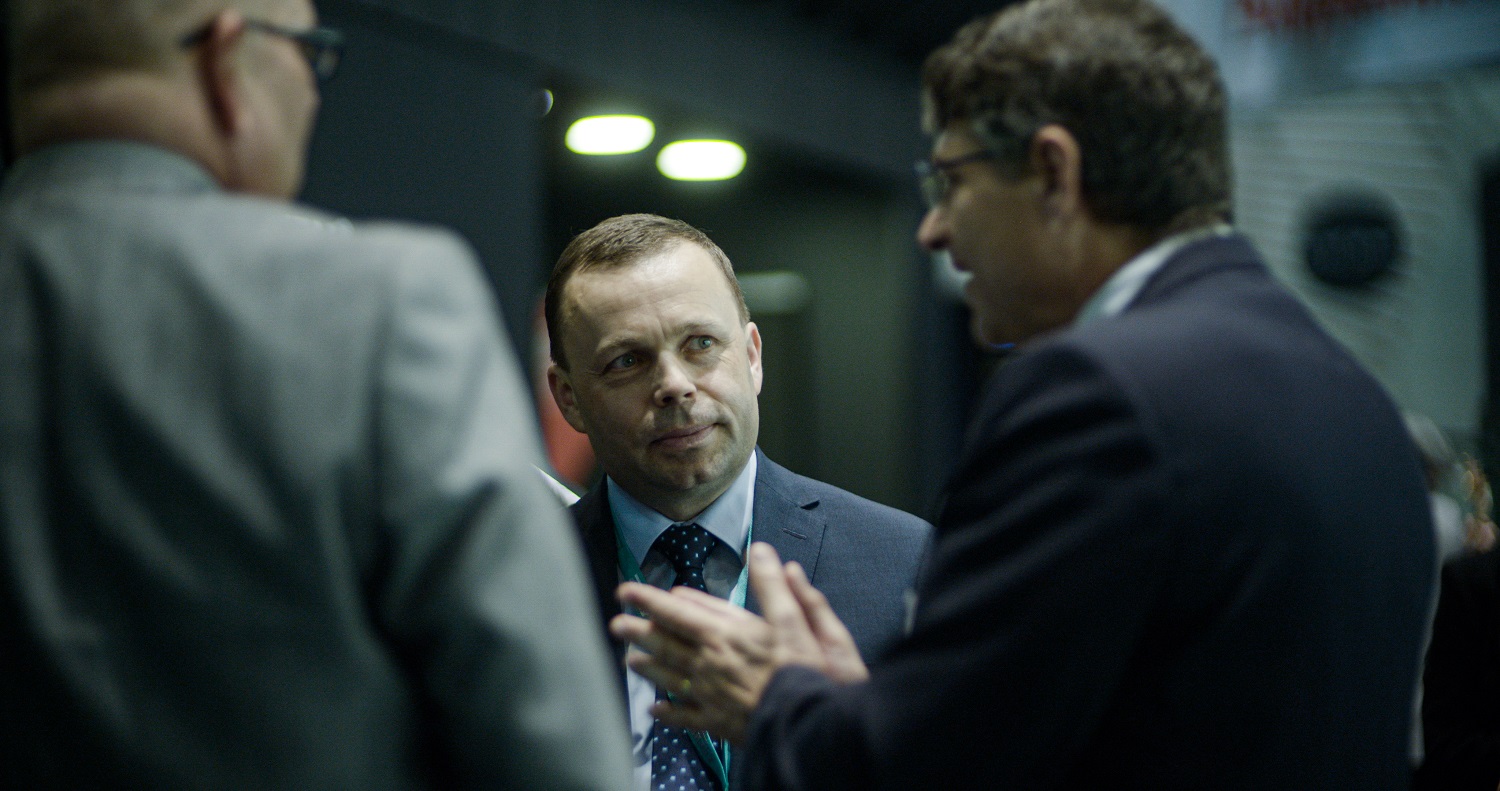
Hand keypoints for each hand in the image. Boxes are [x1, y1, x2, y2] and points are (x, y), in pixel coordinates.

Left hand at [610, 542, 867, 743]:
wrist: (812, 726)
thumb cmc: (808, 671)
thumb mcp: (796, 619)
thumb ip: (774, 585)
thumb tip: (760, 550)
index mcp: (727, 634)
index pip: (679, 612)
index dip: (652, 601)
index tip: (632, 593)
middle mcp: (710, 663)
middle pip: (667, 644)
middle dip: (640, 632)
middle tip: (616, 624)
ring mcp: (711, 695)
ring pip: (670, 678)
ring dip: (649, 668)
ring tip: (630, 660)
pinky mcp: (718, 723)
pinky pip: (686, 718)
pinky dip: (669, 714)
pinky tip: (655, 711)